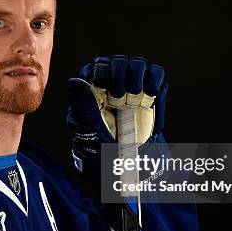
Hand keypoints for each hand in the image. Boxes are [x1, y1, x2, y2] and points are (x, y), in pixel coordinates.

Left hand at [66, 55, 167, 171]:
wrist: (127, 169)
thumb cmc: (102, 152)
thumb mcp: (88, 131)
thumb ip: (83, 106)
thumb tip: (76, 81)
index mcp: (92, 90)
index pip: (98, 66)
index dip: (103, 72)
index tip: (107, 90)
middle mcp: (113, 86)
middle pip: (119, 61)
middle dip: (121, 75)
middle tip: (121, 99)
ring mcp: (133, 89)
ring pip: (138, 64)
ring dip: (138, 77)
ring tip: (135, 98)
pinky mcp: (151, 94)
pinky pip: (156, 75)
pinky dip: (155, 82)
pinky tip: (149, 99)